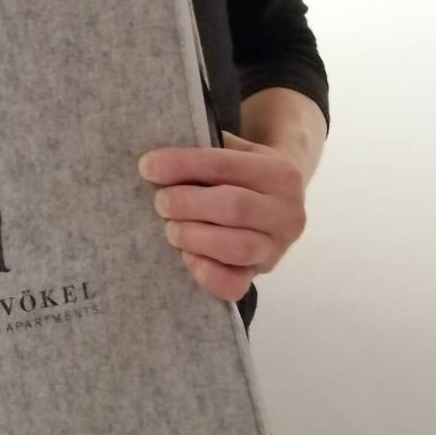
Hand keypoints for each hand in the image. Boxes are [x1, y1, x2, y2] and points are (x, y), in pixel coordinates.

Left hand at [138, 130, 306, 303]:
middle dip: (187, 204)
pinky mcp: (261, 274)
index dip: (182, 165)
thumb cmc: (243, 170)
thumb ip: (204, 151)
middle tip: (160, 202)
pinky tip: (186, 257)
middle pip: (233, 208)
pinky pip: (235, 285)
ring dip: (194, 237)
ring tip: (171, 228)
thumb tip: (156, 161)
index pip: (224, 165)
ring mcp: (277, 248)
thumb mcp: (235, 150)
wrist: (279, 198)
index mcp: (281, 172)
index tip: (148, 166)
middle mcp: (287, 212)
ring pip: (237, 247)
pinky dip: (207, 274)